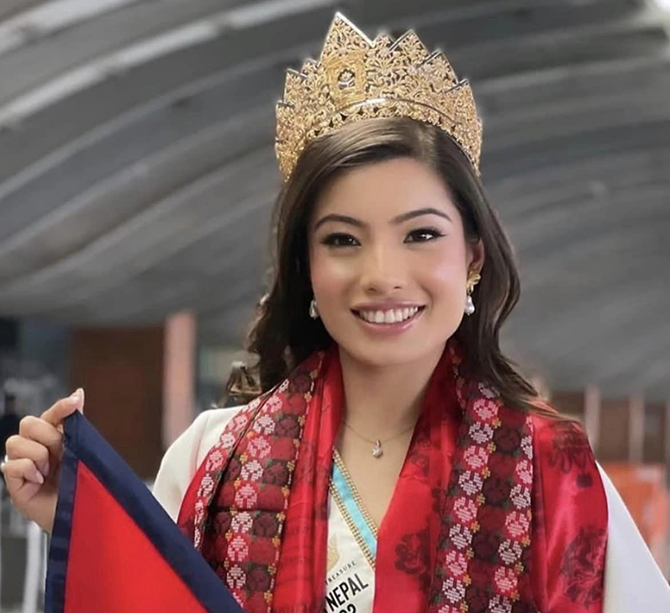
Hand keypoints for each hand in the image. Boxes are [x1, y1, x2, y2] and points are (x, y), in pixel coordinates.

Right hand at [1, 388, 84, 532]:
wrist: (78, 513)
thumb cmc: (79, 483)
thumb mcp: (82, 449)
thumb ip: (76, 423)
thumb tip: (77, 393)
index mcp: (52, 437)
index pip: (50, 414)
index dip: (61, 407)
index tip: (74, 402)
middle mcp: (34, 447)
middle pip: (28, 423)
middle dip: (48, 436)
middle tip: (61, 453)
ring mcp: (22, 463)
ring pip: (16, 442)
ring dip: (39, 455)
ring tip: (50, 471)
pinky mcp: (13, 482)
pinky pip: (12, 465)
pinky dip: (29, 471)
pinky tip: (39, 480)